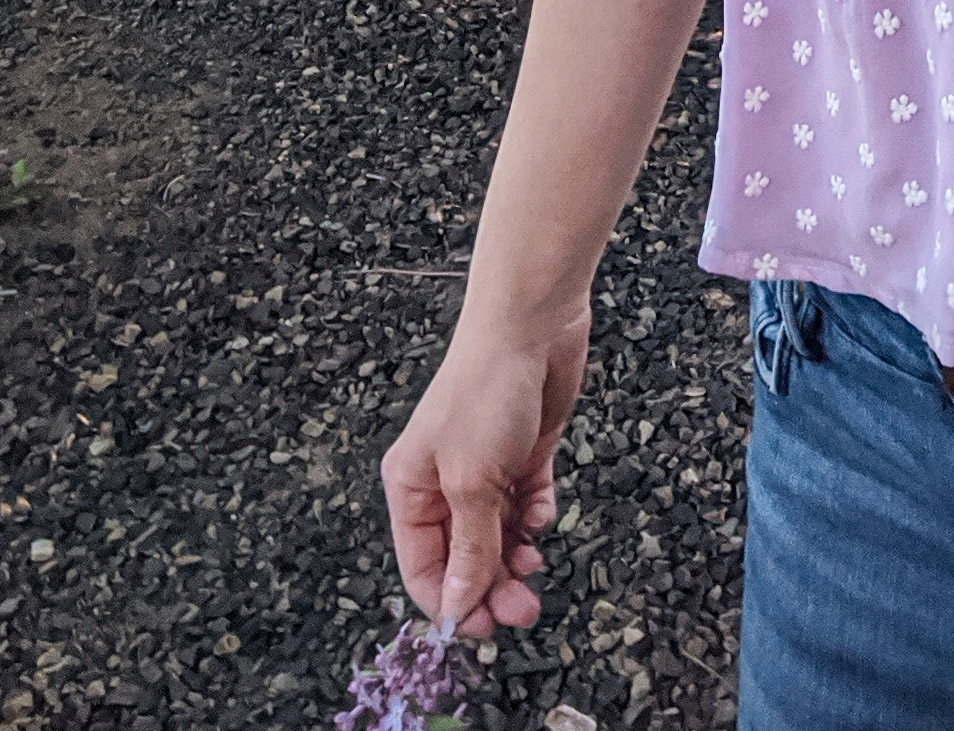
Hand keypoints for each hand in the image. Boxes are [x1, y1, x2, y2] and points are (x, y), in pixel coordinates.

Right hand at [379, 307, 589, 637]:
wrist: (532, 325)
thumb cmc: (486, 393)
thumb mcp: (473, 481)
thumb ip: (471, 547)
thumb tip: (458, 607)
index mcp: (411, 489)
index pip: (423, 567)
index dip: (451, 601)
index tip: (485, 627)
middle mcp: (444, 484)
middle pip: (464, 556)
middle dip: (492, 585)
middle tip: (525, 609)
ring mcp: (485, 468)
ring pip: (498, 535)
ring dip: (516, 556)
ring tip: (536, 563)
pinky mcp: (523, 453)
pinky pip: (526, 503)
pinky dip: (535, 514)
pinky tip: (541, 511)